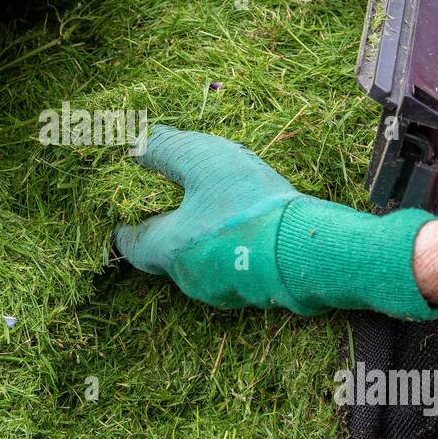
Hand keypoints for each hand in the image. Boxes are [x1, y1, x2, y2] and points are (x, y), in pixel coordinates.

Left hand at [114, 125, 437, 318]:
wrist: (311, 250)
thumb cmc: (249, 205)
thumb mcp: (204, 163)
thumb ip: (166, 151)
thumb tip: (135, 146)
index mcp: (169, 250)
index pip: (130, 244)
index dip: (126, 225)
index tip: (127, 210)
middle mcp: (190, 278)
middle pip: (165, 253)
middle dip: (166, 227)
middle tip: (173, 200)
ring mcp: (225, 290)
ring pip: (199, 262)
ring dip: (201, 237)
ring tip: (214, 207)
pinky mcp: (255, 292)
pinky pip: (231, 267)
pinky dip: (229, 247)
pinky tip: (248, 225)